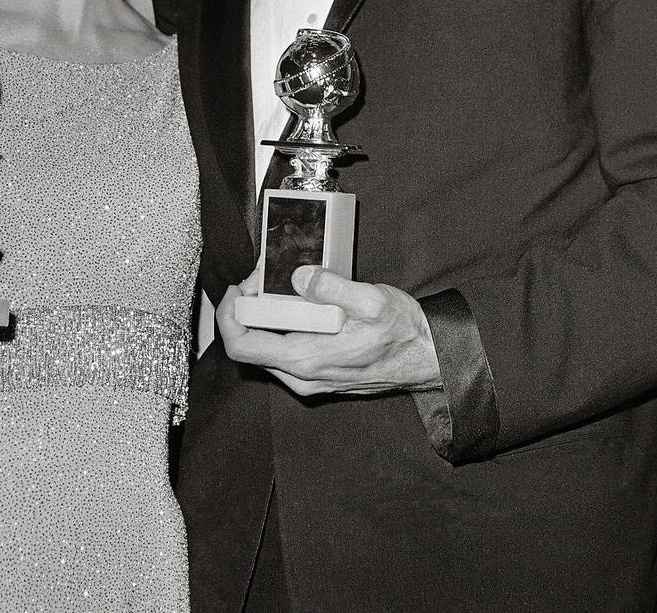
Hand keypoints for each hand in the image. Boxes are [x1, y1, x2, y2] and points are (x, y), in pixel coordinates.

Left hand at [216, 266, 443, 397]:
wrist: (428, 359)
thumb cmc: (402, 332)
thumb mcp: (371, 300)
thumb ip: (331, 286)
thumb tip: (297, 275)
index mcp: (306, 359)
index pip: (241, 346)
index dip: (229, 315)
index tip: (239, 287)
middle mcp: (302, 376)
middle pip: (249, 346)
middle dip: (248, 308)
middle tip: (262, 277)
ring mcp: (310, 380)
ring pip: (266, 350)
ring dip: (264, 317)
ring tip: (279, 285)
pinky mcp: (319, 375)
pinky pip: (284, 353)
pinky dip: (280, 327)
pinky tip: (297, 304)